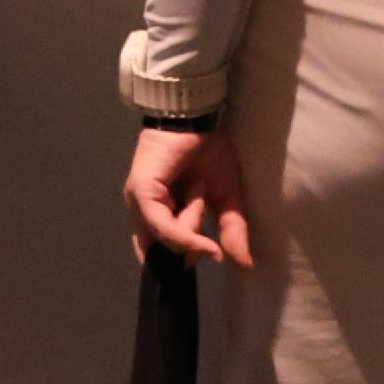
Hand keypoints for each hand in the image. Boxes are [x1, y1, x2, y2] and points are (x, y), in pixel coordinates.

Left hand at [124, 123, 252, 268]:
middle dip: (192, 243)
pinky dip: (185, 232)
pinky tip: (202, 218)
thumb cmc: (209, 153)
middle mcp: (142, 211)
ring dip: (193, 224)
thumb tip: (246, 264)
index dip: (180, 261)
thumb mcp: (227, 198)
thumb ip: (231, 230)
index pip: (157, 254)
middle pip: (165, 253)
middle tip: (204, 202)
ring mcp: (138, 202)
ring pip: (167, 241)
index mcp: (158, 213)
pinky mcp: (141, 192)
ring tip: (199, 188)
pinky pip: (163, 227)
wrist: (199, 119)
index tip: (207, 257)